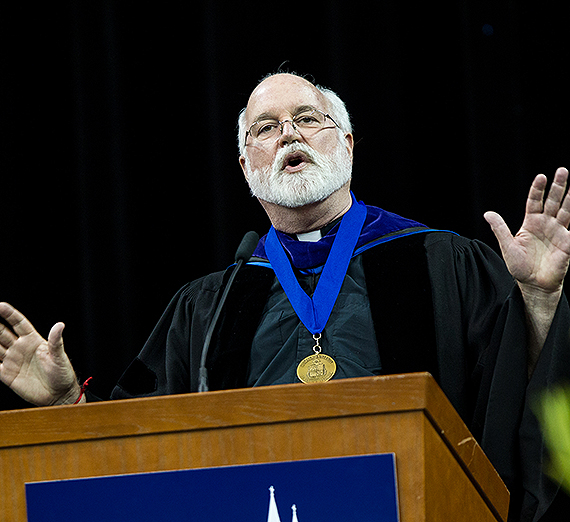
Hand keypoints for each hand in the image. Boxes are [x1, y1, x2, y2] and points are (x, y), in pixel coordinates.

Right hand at [0, 302, 79, 405]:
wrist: (58, 394)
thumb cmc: (62, 373)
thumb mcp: (59, 356)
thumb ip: (56, 341)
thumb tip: (60, 325)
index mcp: (33, 340)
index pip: (18, 323)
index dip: (9, 314)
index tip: (0, 305)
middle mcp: (20, 348)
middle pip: (2, 332)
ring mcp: (13, 360)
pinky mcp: (7, 375)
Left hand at [484, 167, 569, 296]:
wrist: (533, 284)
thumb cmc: (520, 267)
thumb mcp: (507, 246)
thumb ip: (500, 229)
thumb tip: (487, 213)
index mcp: (531, 223)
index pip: (535, 202)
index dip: (537, 189)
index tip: (541, 176)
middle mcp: (546, 224)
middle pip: (553, 201)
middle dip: (558, 186)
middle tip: (563, 170)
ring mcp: (558, 232)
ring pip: (566, 211)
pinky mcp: (567, 243)